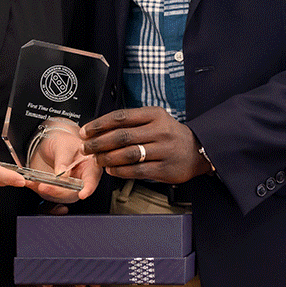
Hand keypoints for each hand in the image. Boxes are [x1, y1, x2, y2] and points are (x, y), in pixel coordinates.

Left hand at [26, 118, 100, 202]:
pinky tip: (31, 183)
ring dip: (49, 191)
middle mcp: (82, 178)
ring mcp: (70, 184)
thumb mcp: (64, 146)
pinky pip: (50, 191)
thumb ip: (63, 159)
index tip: (82, 193)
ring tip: (37, 184)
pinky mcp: (59, 188)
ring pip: (62, 194)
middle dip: (60, 190)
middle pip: (75, 190)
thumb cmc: (65, 141)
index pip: (92, 179)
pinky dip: (39, 188)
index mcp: (90, 166)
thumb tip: (62, 174)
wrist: (52, 141)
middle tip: (45, 186)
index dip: (88, 188)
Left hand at [81, 107, 211, 183]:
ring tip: (97, 160)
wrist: (198, 149)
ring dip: (107, 158)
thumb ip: (132, 123)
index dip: (100, 124)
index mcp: (154, 115)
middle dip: (99, 142)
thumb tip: (101, 129)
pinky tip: (111, 170)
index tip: (86, 130)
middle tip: (87, 147)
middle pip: (121, 136)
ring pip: (128, 154)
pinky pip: (137, 171)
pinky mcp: (165, 169)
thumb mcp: (155, 119)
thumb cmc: (170, 134)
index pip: (121, 117)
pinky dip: (121, 171)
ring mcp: (163, 150)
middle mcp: (159, 131)